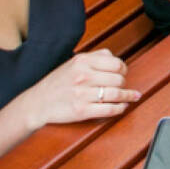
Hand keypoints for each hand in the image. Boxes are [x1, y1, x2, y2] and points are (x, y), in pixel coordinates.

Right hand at [21, 48, 139, 130]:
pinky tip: (122, 107)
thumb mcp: (73, 63)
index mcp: (82, 62)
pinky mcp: (82, 111)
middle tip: (122, 86)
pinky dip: (120, 108)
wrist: (37, 103)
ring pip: (117, 94)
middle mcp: (83, 76)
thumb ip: (95, 58)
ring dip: (128, 96)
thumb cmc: (57, 82)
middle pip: (119, 79)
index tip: (123, 73)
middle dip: (124, 83)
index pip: (116, 63)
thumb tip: (117, 60)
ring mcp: (82, 94)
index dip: (123, 69)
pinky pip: (109, 109)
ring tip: (132, 97)